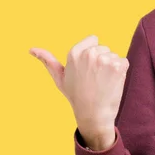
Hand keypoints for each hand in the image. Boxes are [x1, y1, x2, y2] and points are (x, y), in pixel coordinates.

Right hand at [30, 35, 129, 149]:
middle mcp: (89, 53)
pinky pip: (123, 62)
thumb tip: (31, 49)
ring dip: (112, 67)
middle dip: (102, 60)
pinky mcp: (118, 65)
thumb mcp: (59, 78)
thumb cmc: (76, 96)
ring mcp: (104, 59)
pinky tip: (112, 83)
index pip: (93, 40)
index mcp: (74, 53)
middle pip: (104, 48)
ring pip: (114, 55)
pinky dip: (121, 72)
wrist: (93, 115)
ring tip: (102, 82)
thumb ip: (47, 61)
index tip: (88, 69)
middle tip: (95, 79)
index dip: (93, 54)